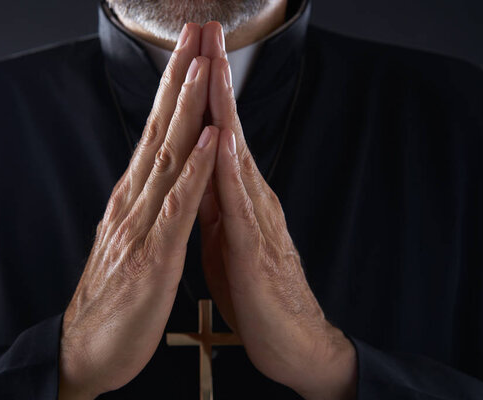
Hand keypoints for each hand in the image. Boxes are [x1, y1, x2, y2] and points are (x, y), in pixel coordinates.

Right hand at [59, 24, 219, 398]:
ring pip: (167, 157)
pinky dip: (193, 171)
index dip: (176, 89)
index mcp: (135, 198)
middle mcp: (134, 202)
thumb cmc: (116, 296)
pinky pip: (177, 208)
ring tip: (203, 66)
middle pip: (161, 130)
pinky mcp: (152, 257)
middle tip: (196, 33)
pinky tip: (207, 141)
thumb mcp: (132, 239)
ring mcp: (141, 226)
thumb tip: (160, 173)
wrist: (87, 351)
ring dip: (188, 109)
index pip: (158, 132)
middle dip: (181, 78)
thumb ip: (147, 204)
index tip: (191, 51)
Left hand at [198, 23, 357, 399]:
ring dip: (223, 108)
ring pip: (234, 155)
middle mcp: (249, 199)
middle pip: (227, 130)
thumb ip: (212, 204)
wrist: (290, 342)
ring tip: (215, 64)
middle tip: (206, 32)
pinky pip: (238, 203)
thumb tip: (196, 174)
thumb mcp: (224, 238)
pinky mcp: (256, 248)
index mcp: (235, 198)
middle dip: (215, 79)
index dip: (203, 92)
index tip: (192, 52)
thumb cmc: (255, 291)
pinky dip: (229, 169)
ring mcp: (256, 219)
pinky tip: (223, 139)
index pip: (216, 134)